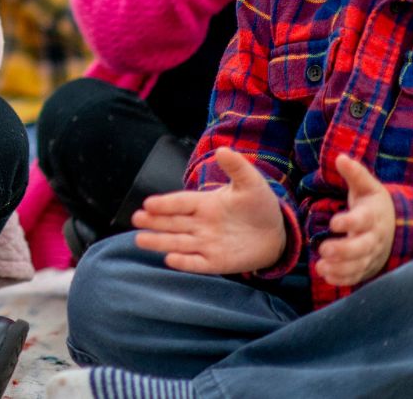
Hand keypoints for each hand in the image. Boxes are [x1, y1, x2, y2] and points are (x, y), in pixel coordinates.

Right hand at [133, 146, 286, 274]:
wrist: (275, 233)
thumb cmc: (259, 205)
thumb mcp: (251, 183)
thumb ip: (236, 167)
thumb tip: (223, 150)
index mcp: (205, 203)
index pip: (181, 202)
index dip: (166, 203)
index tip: (148, 203)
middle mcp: (200, 224)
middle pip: (173, 223)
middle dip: (154, 222)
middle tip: (136, 219)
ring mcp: (206, 243)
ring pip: (178, 242)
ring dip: (160, 242)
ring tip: (140, 240)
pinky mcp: (215, 262)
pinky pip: (197, 262)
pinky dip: (184, 262)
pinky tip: (170, 259)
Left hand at [316, 154, 394, 286]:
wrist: (394, 226)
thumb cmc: (373, 204)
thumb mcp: (366, 186)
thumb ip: (354, 174)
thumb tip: (340, 157)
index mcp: (372, 216)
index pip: (363, 220)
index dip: (350, 222)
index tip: (333, 222)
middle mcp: (374, 237)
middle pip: (362, 247)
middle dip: (344, 250)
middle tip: (323, 250)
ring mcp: (372, 254)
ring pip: (359, 264)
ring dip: (340, 268)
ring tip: (320, 267)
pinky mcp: (368, 266)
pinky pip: (357, 275)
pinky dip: (343, 278)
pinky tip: (326, 276)